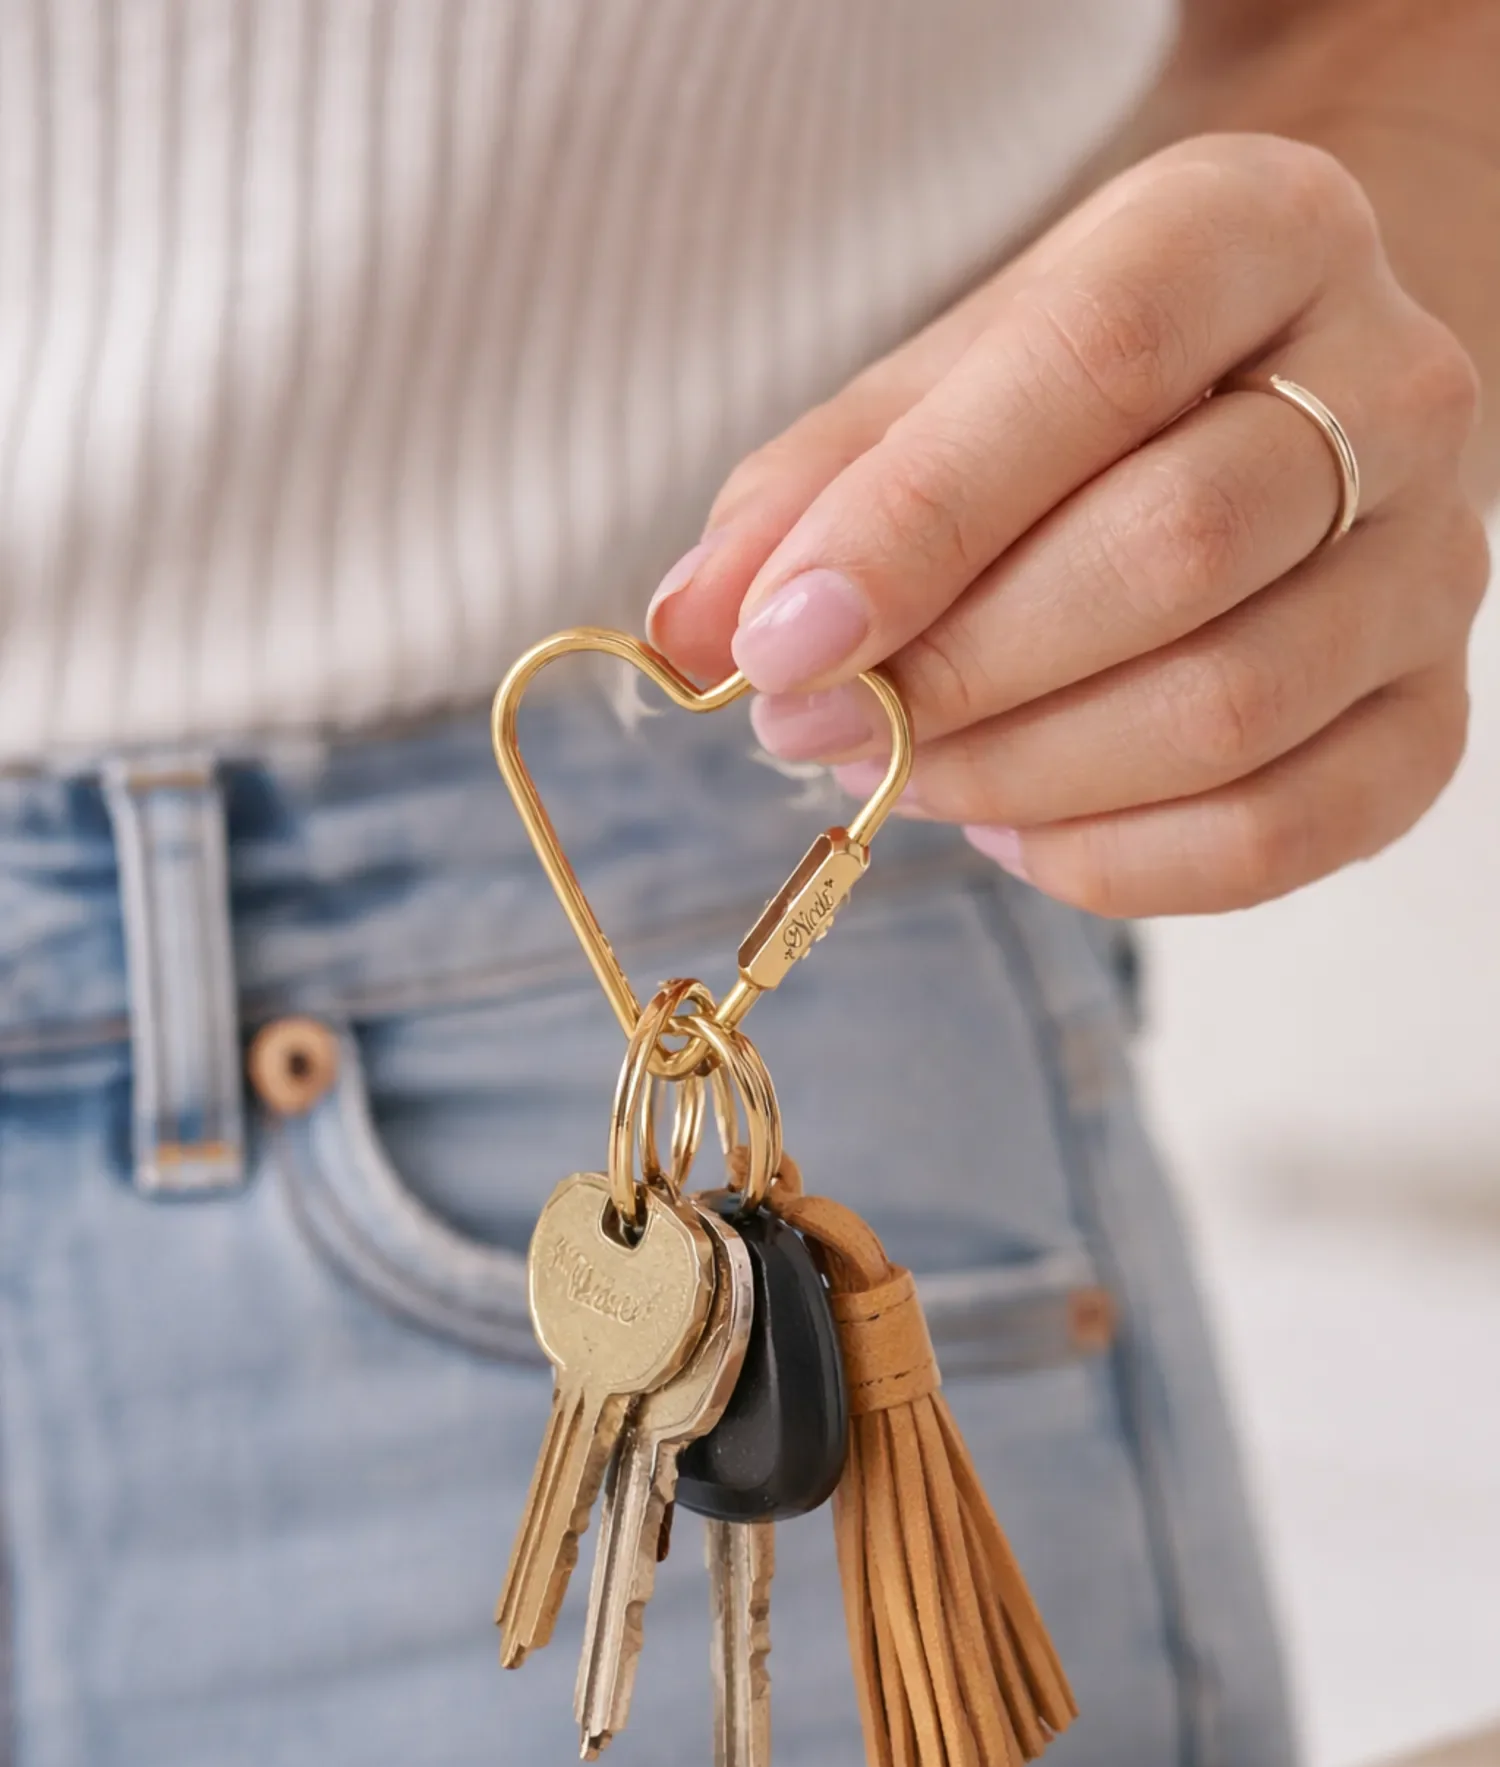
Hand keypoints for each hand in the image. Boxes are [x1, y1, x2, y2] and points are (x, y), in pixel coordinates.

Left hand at [648, 135, 1487, 915]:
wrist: (1266, 400)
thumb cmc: (1079, 397)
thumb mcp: (938, 385)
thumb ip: (812, 491)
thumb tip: (689, 632)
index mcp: (1257, 233)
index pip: (1096, 364)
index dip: (919, 522)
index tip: (778, 639)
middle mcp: (1391, 387)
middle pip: (1176, 551)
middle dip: (957, 672)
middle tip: (815, 727)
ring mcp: (1433, 566)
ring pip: (1230, 711)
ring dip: (1017, 776)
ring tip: (898, 772)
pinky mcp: (1430, 719)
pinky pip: (1280, 836)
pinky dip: (1111, 864)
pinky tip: (1012, 828)